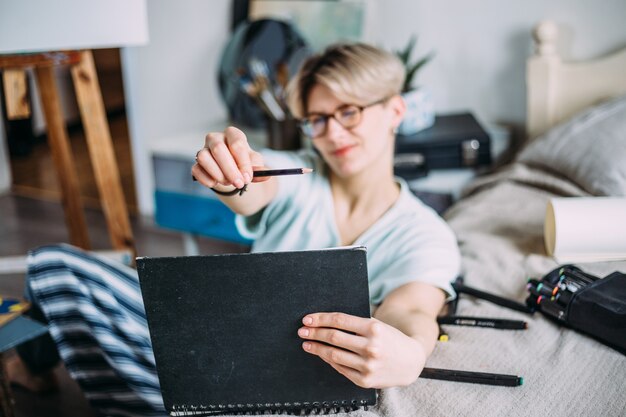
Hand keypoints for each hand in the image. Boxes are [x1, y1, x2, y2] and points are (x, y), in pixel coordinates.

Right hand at [192, 126, 267, 189]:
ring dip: (218, 174)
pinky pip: (196, 169)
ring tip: (227, 182)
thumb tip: (264, 175)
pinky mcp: (196, 163)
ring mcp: (204, 149)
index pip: (236, 144)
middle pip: (218, 149)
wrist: (232, 172)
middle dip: (230, 170)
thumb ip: (259, 168)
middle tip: (239, 183)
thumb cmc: (243, 163)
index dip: (243, 162)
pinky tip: (215, 183)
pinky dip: (206, 179)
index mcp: (233, 134)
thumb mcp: (255, 164)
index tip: (248, 177)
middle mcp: (216, 138)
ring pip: (203, 157)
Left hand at [298, 312, 425, 387]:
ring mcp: (368, 365)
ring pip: (333, 355)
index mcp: (374, 328)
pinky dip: (329, 361)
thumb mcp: (377, 326)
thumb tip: (325, 322)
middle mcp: (371, 347)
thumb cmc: (389, 339)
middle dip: (314, 333)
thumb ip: (355, 324)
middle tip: (302, 331)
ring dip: (316, 348)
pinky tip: (322, 355)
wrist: (411, 362)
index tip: (307, 319)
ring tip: (307, 344)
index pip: (340, 321)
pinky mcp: (365, 380)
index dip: (320, 319)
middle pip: (334, 337)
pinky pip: (340, 368)